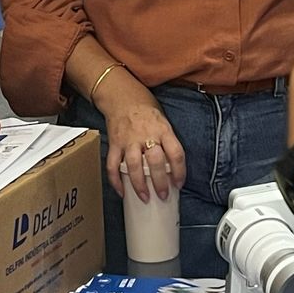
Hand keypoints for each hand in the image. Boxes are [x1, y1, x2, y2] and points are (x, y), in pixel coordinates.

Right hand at [95, 73, 186, 202]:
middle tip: (163, 195)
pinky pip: (113, 165)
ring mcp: (129, 140)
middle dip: (160, 182)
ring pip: (134, 166)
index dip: (180, 171)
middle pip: (155, 162)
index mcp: (163, 129)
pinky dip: (115, 180)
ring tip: (144, 197)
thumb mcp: (163, 121)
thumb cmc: (146, 109)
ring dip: (139, 185)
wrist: (121, 95)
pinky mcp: (114, 143)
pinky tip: (121, 192)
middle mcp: (146, 135)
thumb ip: (166, 141)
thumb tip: (172, 167)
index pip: (176, 153)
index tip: (179, 184)